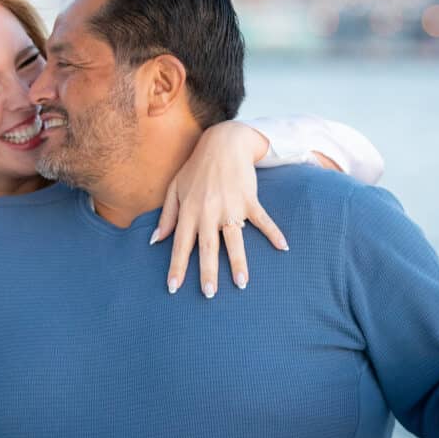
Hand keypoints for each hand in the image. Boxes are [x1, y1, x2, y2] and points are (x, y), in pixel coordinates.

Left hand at [154, 120, 287, 297]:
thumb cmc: (196, 168)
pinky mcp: (249, 199)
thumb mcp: (175, 188)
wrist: (223, 143)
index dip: (176, 267)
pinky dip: (273, 232)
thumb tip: (155, 240)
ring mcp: (230, 206)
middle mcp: (208, 211)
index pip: (180, 244)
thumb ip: (167, 216)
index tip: (173, 288)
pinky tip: (283, 247)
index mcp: (189, 210)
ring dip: (238, 262)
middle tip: (209, 294)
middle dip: (207, 272)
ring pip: (234, 239)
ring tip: (241, 284)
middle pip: (207, 247)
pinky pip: (262, 219)